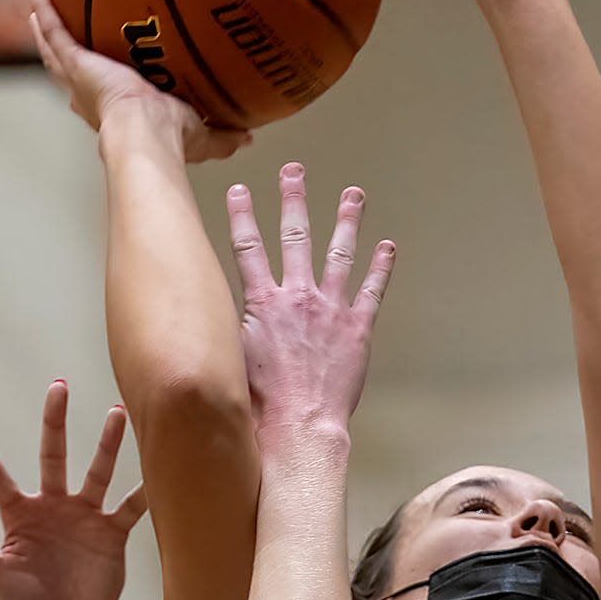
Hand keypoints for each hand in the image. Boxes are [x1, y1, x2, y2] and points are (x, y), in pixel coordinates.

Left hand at [0, 383, 146, 599]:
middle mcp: (54, 506)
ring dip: (108, 444)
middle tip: (59, 387)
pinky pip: (130, 508)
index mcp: (20, 514)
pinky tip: (158, 474)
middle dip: (55, 421)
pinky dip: (144, 493)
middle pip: (53, 455)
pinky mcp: (112, 533)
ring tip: (118, 413)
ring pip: (97, 472)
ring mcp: (85, 516)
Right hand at [25, 0, 250, 162]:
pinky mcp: (76, 64)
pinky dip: (43, 9)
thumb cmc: (170, 140)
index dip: (99, 83)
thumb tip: (248, 137)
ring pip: (55, 49)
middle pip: (72, 68)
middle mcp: (92, 96)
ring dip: (44, 25)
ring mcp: (80, 78)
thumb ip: (223, 134)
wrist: (147, 135)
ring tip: (36, 1)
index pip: (104, 94)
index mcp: (117, 111)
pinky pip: (54, 31)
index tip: (101, 72)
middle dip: (64, 51)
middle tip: (56, 30)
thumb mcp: (202, 135)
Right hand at [228, 162, 395, 433]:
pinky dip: (382, 267)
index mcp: (263, 304)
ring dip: (346, 220)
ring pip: (339, 254)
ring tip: (353, 195)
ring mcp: (330, 310)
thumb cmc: (262, 405)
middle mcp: (297, 298)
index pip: (247, 248)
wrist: (299, 426)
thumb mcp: (232, 359)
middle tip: (294, 173)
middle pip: (295, 238)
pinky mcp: (357, 329)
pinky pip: (372, 290)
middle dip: (293, 200)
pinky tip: (388, 247)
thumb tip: (212, 319)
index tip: (239, 190)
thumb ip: (231, 329)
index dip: (242, 216)